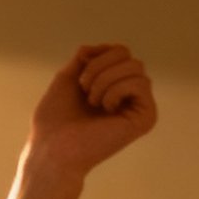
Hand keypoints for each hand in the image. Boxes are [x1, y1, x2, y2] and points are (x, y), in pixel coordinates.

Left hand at [27, 44, 157, 180]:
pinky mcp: (145, 117)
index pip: (118, 51)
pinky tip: (105, 108)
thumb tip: (95, 47)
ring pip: (136, 66)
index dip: (98, 54)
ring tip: (92, 101)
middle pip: (127, 54)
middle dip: (99, 66)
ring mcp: (137, 106)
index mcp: (110, 87)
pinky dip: (117, 90)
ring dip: (105, 79)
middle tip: (84, 89)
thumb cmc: (53, 124)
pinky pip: (141, 83)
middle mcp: (126, 96)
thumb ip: (83, 60)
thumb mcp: (65, 80)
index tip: (79, 73)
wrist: (52, 150)